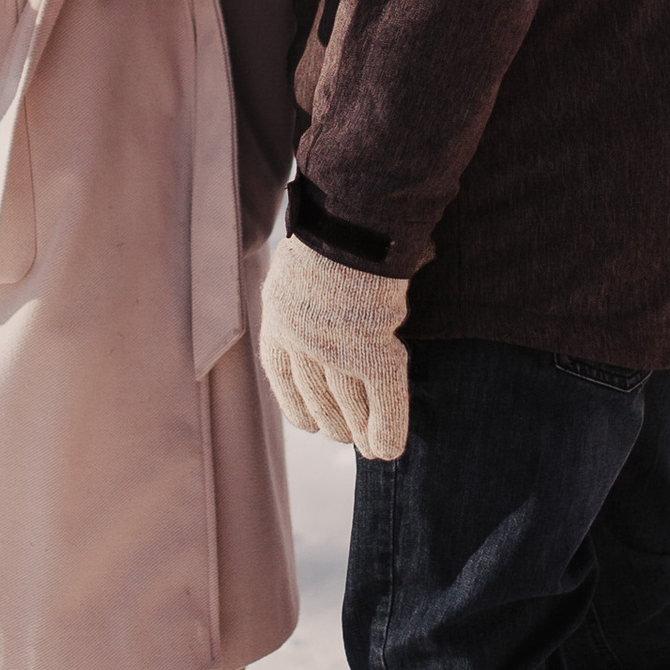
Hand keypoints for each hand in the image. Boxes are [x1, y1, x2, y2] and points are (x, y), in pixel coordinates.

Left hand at [258, 235, 410, 458]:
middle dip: (334, 422)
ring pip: (347, 402)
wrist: (348, 220)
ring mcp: (333, 348)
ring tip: (371, 449)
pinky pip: (382, 398)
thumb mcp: (305, 257)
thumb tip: (330, 281)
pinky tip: (391, 449)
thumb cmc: (334, 226)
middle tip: (351, 442)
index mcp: (279, 315)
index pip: (283, 374)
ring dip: (360, 431)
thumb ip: (311, 283)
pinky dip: (388, 426)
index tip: (309, 425)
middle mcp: (299, 339)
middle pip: (315, 394)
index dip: (297, 404)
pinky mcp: (369, 350)